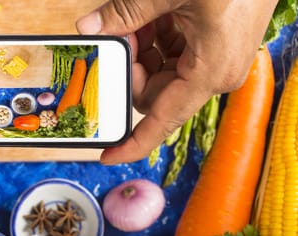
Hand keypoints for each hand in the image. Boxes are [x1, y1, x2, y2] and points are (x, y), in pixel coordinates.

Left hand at [76, 0, 277, 163]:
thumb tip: (87, 28)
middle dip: (129, 70)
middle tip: (117, 39)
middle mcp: (214, 75)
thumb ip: (126, 13)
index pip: (161, 122)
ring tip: (134, 21)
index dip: (132, 143)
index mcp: (209, 73)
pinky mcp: (213, 47)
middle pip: (154, 94)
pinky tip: (149, 18)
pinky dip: (155, 40)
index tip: (107, 154)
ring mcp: (215, 62)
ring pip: (160, 74)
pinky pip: (173, 56)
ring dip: (140, 52)